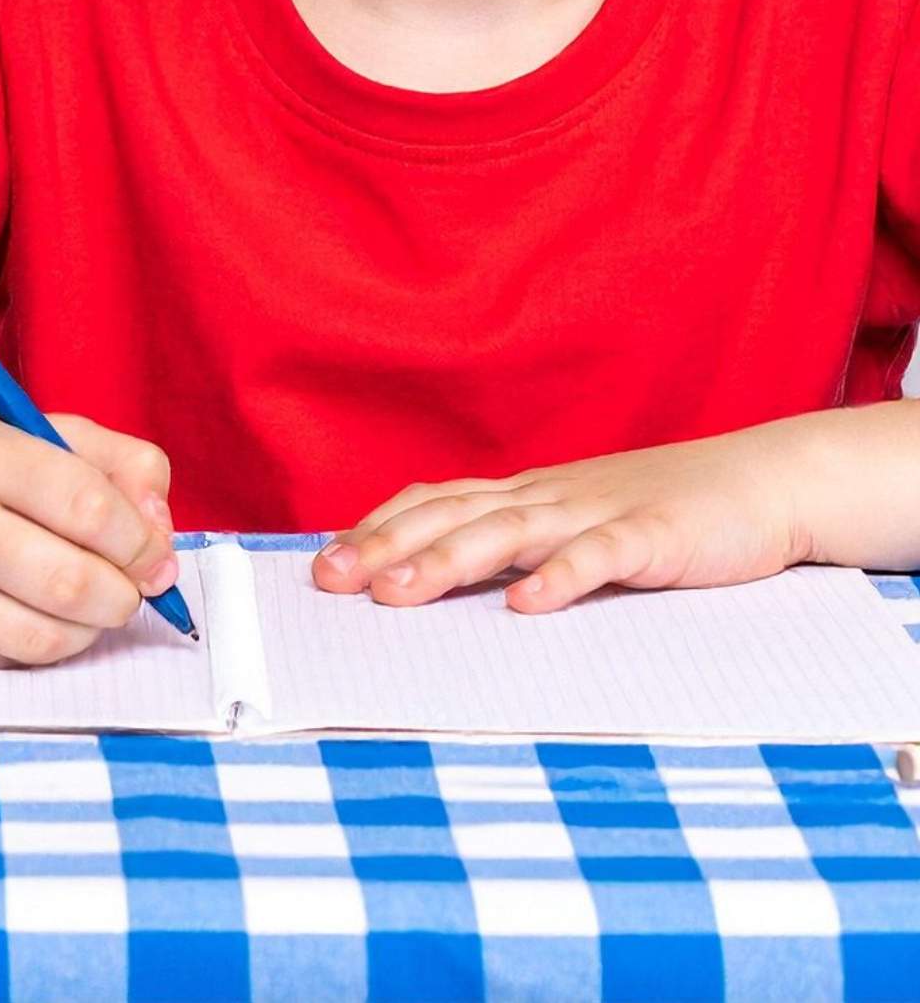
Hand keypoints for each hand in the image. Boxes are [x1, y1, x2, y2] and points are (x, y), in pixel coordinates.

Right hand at [0, 414, 177, 666]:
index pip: (91, 510)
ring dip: (89, 629)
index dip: (142, 544)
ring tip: (87, 605)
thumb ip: (122, 466)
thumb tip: (160, 535)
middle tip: (129, 589)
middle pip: (73, 584)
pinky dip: (44, 644)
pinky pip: (11, 659)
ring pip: (46, 636)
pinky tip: (36, 613)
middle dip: (124, 596)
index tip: (154, 557)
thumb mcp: (43, 435)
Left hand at [311, 422, 821, 612]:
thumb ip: (514, 544)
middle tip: (330, 580)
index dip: (376, 528)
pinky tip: (526, 604)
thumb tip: (437, 578)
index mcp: (526, 494)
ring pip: (508, 531)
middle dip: (384, 547)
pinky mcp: (654, 535)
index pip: (434, 501)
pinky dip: (560, 576)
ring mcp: (598, 511)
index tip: (323, 562)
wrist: (764, 483)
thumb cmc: (660, 511)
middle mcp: (548, 496)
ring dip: (446, 562)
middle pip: (451, 515)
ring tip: (396, 592)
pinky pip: (600, 555)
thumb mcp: (574, 522)